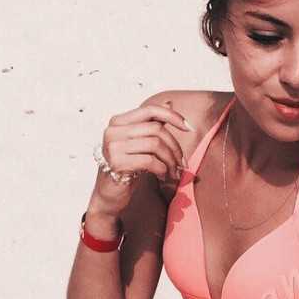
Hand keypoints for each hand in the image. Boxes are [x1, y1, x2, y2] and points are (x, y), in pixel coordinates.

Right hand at [91, 98, 191, 215]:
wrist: (108, 195)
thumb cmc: (126, 168)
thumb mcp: (139, 143)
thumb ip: (151, 125)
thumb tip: (169, 103)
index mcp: (118, 121)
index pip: (150, 110)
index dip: (172, 117)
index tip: (189, 128)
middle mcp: (113, 130)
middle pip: (156, 130)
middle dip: (175, 147)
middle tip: (182, 163)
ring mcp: (113, 146)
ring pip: (155, 145)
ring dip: (170, 160)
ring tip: (173, 172)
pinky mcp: (116, 163)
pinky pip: (150, 161)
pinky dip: (162, 169)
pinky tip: (162, 176)